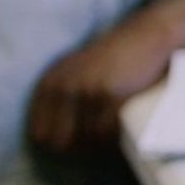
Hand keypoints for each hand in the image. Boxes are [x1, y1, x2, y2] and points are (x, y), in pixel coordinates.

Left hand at [30, 12, 176, 151]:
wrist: (146, 35)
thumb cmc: (113, 57)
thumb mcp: (75, 68)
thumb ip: (59, 93)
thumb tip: (48, 137)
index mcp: (50, 81)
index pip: (38, 133)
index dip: (56, 143)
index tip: (75, 143)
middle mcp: (63, 86)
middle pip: (59, 142)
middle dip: (76, 149)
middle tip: (94, 145)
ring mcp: (87, 91)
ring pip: (86, 140)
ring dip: (99, 146)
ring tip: (110, 139)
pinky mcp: (111, 95)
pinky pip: (107, 134)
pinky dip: (114, 141)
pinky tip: (121, 135)